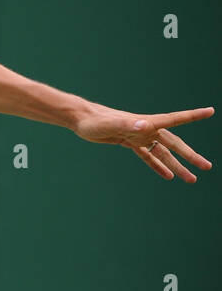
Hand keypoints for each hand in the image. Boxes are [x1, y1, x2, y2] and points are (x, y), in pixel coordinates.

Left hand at [73, 104, 213, 181]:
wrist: (80, 120)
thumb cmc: (94, 121)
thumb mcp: (110, 124)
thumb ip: (128, 125)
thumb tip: (145, 126)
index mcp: (146, 123)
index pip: (174, 119)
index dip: (193, 115)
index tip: (211, 111)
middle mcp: (145, 128)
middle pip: (174, 143)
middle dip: (190, 155)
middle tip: (207, 167)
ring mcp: (138, 136)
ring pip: (163, 152)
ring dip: (176, 165)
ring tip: (191, 179)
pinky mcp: (128, 142)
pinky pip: (147, 155)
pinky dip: (157, 165)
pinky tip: (168, 176)